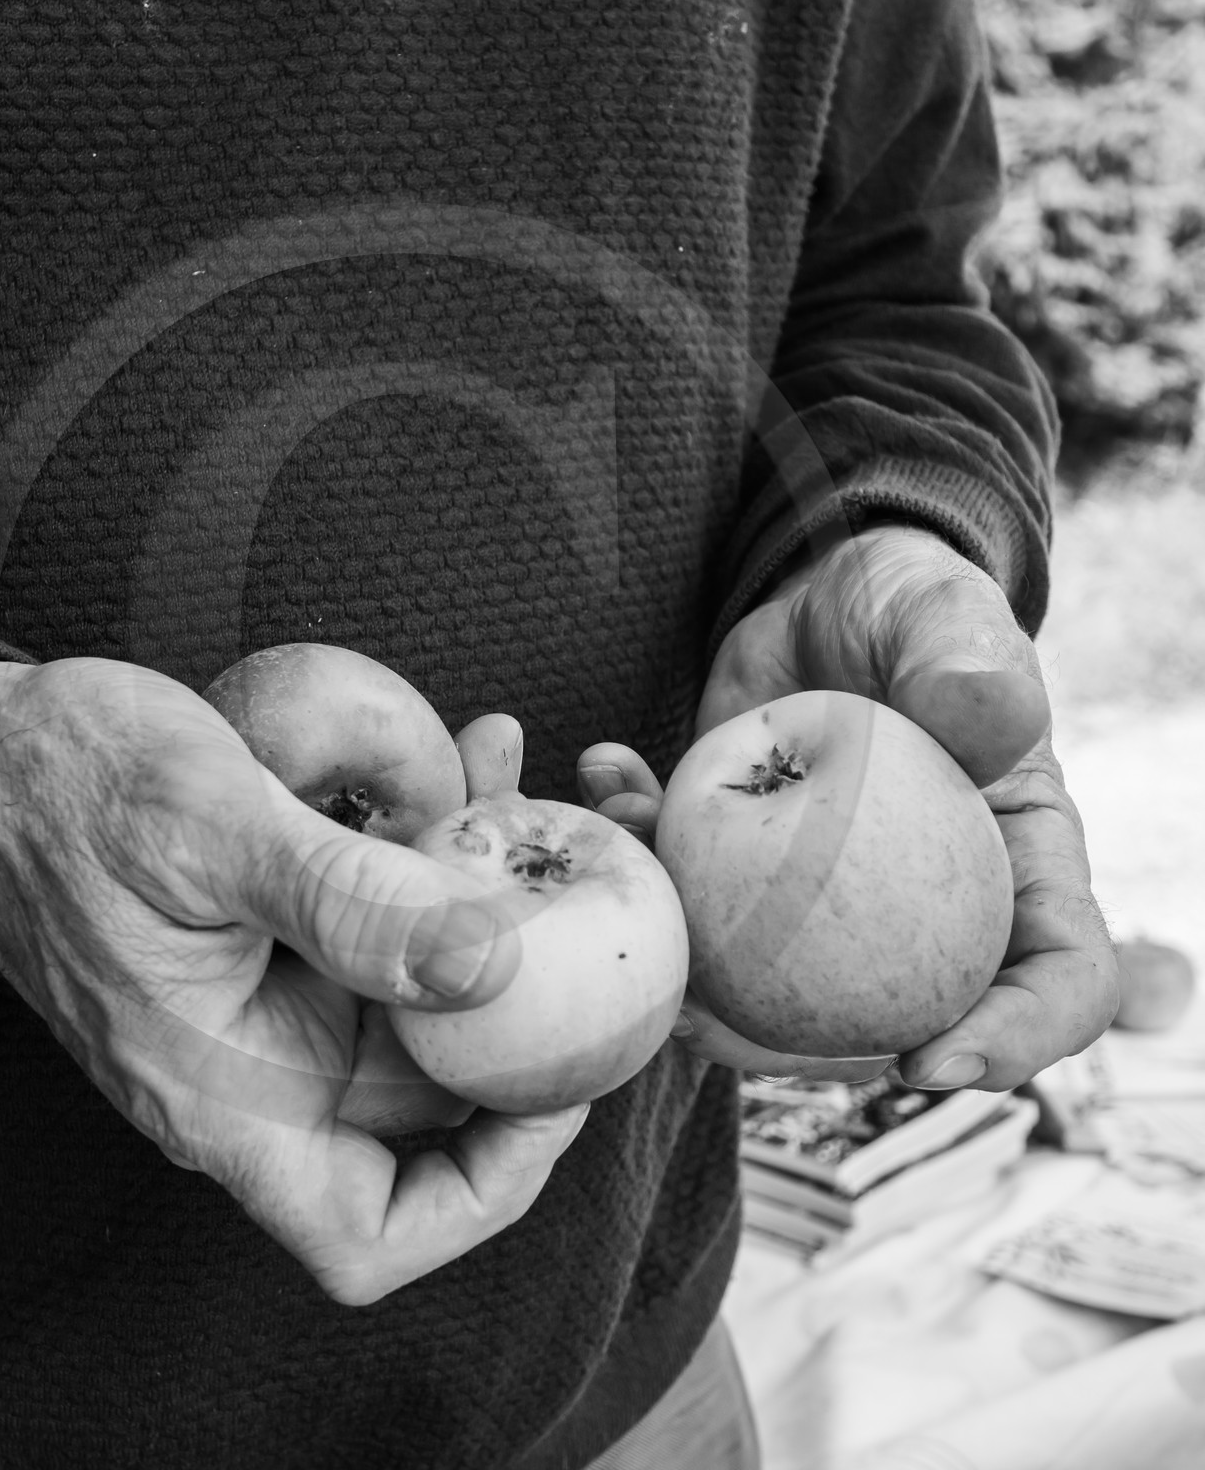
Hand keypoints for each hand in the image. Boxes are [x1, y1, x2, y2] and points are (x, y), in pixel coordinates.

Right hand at [0, 660, 585, 1304]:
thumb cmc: (62, 791)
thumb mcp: (204, 827)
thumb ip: (344, 900)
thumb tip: (491, 970)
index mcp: (223, 1091)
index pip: (366, 1231)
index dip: (483, 1189)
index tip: (553, 1087)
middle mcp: (258, 1065)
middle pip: (432, 1094)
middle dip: (522, 999)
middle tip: (578, 884)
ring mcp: (273, 1000)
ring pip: (419, 989)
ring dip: (485, 901)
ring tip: (517, 782)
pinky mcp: (280, 937)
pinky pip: (386, 918)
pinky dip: (436, 855)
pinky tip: (469, 760)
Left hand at [579, 525, 1117, 1091]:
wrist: (818, 596)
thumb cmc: (906, 604)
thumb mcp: (938, 611)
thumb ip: (963, 653)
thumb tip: (988, 717)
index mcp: (1019, 867)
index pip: (1058, 981)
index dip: (1013, 1044)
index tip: (926, 1067)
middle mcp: (934, 915)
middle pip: (890, 1024)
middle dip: (791, 1046)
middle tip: (704, 1021)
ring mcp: (832, 914)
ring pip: (769, 991)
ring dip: (687, 969)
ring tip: (632, 894)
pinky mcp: (744, 882)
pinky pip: (694, 906)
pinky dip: (639, 856)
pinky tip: (605, 777)